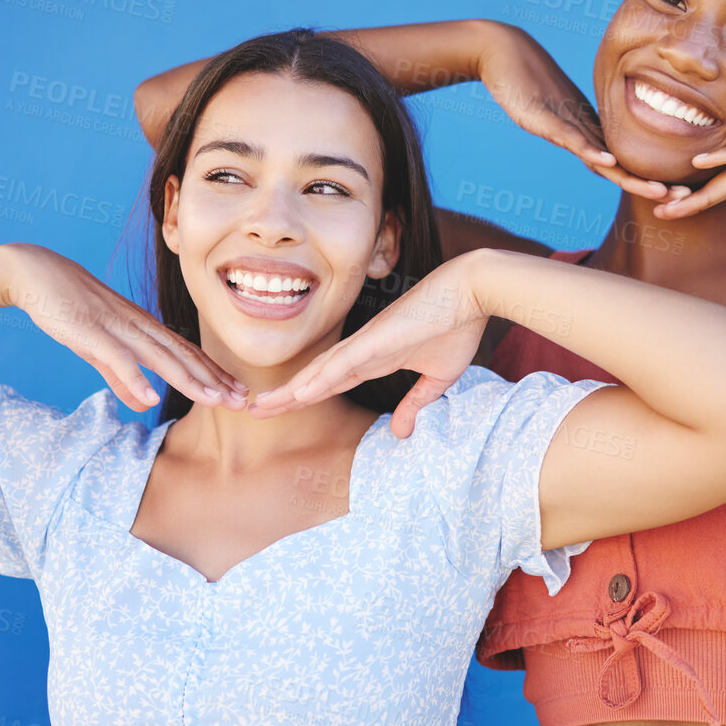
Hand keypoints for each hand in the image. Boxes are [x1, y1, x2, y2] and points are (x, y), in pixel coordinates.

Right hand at [0, 244, 245, 411]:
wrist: (37, 274)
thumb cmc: (70, 309)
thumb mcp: (99, 349)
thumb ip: (121, 377)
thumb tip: (145, 403)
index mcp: (144, 328)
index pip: (187, 353)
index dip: (214, 373)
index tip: (239, 392)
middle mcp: (138, 326)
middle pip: (183, 356)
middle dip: (214, 380)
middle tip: (242, 400)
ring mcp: (116, 327)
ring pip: (159, 357)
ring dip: (188, 380)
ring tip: (213, 400)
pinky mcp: (91, 332)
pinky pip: (116, 358)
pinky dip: (134, 379)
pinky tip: (150, 399)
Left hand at [250, 254, 489, 437]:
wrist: (471, 292)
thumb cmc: (457, 327)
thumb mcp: (437, 378)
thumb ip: (417, 403)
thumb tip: (400, 432)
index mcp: (373, 359)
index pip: (330, 382)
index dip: (304, 397)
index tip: (281, 410)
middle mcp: (362, 351)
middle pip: (314, 378)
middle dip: (285, 396)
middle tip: (254, 411)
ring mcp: (366, 344)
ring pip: (319, 372)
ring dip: (291, 391)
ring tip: (262, 407)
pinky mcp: (376, 339)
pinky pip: (342, 364)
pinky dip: (320, 379)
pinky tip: (299, 394)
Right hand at [477, 23, 669, 200]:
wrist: (503, 52)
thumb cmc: (524, 83)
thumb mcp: (549, 117)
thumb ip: (568, 132)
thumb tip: (587, 148)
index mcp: (586, 132)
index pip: (620, 164)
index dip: (644, 181)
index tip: (673, 195)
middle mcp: (583, 129)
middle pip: (621, 165)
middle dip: (650, 184)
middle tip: (684, 197)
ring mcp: (566, 123)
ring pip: (604, 156)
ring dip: (631, 176)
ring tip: (659, 191)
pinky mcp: (545, 118)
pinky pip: (571, 138)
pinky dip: (591, 151)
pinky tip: (608, 162)